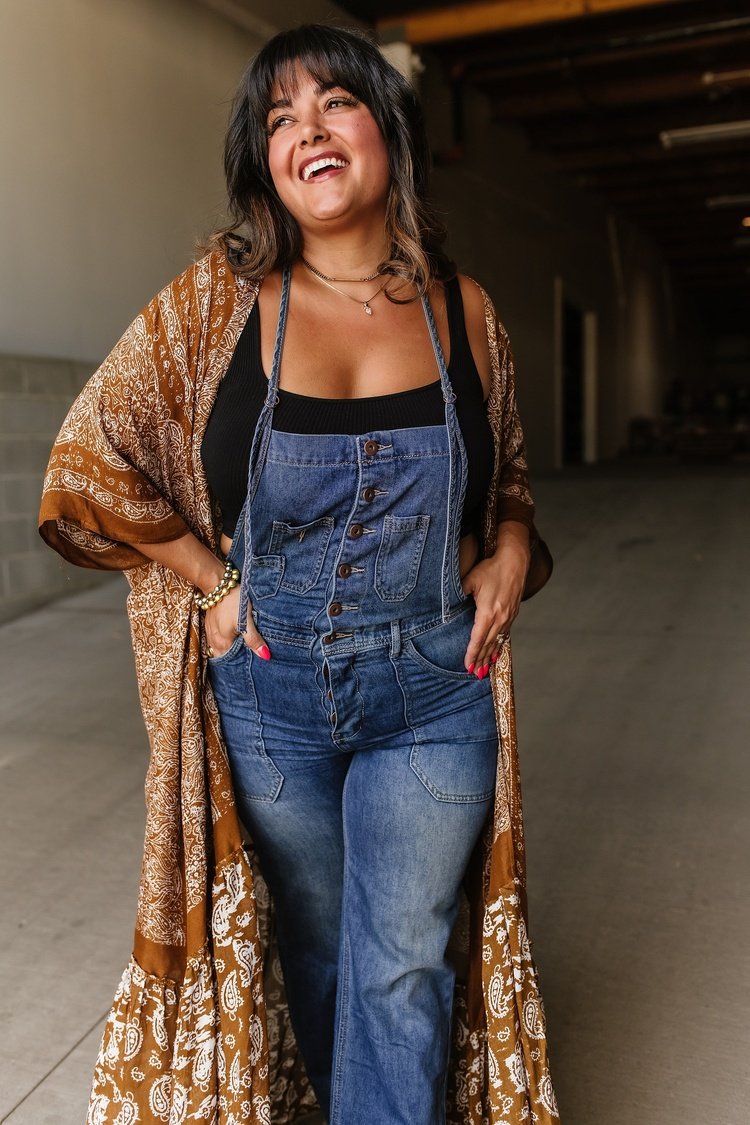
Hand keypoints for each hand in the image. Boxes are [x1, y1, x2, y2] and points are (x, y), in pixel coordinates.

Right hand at [204, 585, 270, 659]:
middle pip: (222, 655)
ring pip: (218, 646)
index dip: (236, 665)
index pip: (228, 661)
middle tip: (244, 661)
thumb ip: (253, 639)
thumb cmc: (232, 602)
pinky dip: (223, 640)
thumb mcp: (245, 621)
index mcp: (222, 642)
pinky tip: (231, 636)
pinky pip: (215, 637)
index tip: (245, 669)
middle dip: (232, 659)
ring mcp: (210, 630)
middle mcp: (213, 639)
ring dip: (227, 649)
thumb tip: (265, 656)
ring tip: (239, 650)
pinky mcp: (210, 622)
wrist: (217, 584)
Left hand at [461, 534, 528, 677]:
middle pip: (488, 644)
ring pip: (497, 640)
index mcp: (488, 612)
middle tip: (475, 673)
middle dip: (481, 659)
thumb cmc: (491, 569)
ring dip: (491, 655)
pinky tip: (496, 651)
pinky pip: (505, 633)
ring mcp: (508, 616)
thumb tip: (448, 607)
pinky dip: (499, 645)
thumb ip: (459, 594)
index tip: (468, 666)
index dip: (472, 654)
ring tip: (486, 668)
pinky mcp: (513, 612)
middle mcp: (500, 618)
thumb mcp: (470, 580)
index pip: (478, 639)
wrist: (515, 561)